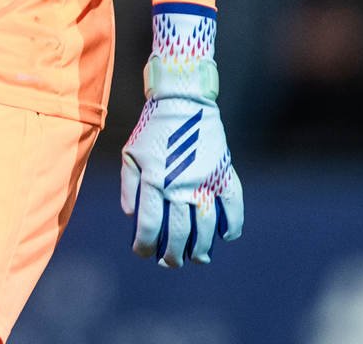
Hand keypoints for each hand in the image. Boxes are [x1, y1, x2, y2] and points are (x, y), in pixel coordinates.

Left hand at [120, 4, 244, 266]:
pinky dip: (232, 225)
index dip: (145, 246)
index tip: (143, 254)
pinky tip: (225, 236)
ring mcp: (205, 181)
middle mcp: (180, 186)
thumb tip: (131, 216)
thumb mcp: (130, 153)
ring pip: (207, 228)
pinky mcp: (224, 173)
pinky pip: (233, 206)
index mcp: (154, 182)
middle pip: (179, 234)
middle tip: (170, 262)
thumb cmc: (151, 127)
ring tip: (197, 258)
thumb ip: (128, 187)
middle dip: (173, 255)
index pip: (150, 227)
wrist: (182, 100)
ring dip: (202, 248)